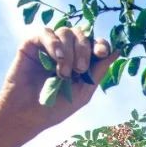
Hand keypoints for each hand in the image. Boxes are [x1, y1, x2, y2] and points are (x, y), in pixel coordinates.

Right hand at [0, 26, 117, 135]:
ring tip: (63, 73)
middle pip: (82, 34)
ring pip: (65, 31)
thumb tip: (117, 51)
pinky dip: (54, 43)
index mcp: (80, 60)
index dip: (100, 44)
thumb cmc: (55, 107)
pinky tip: (57, 58)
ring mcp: (48, 46)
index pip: (94, 43)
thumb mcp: (83, 91)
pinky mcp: (31, 44)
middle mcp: (65, 50)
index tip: (102, 53)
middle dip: (84, 50)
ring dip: (69, 51)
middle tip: (80, 70)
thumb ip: (98, 71)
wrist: (27, 115)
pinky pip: (46, 32)